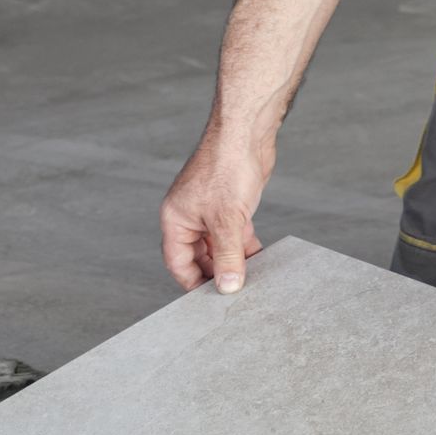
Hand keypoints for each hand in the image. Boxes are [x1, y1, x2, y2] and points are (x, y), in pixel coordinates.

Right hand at [160, 130, 267, 292]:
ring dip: (233, 262)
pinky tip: (260, 259)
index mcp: (175, 219)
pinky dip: (245, 248)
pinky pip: (234, 236)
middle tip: (234, 291)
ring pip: (219, 247)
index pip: (177, 262)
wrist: (246, 133)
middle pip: (198, 258)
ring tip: (250, 279)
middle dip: (216, 273)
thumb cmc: (226, 166)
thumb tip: (227, 287)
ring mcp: (210, 212)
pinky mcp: (231, 207)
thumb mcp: (227, 220)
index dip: (193, 283)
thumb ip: (227, 256)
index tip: (210, 301)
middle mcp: (189, 217)